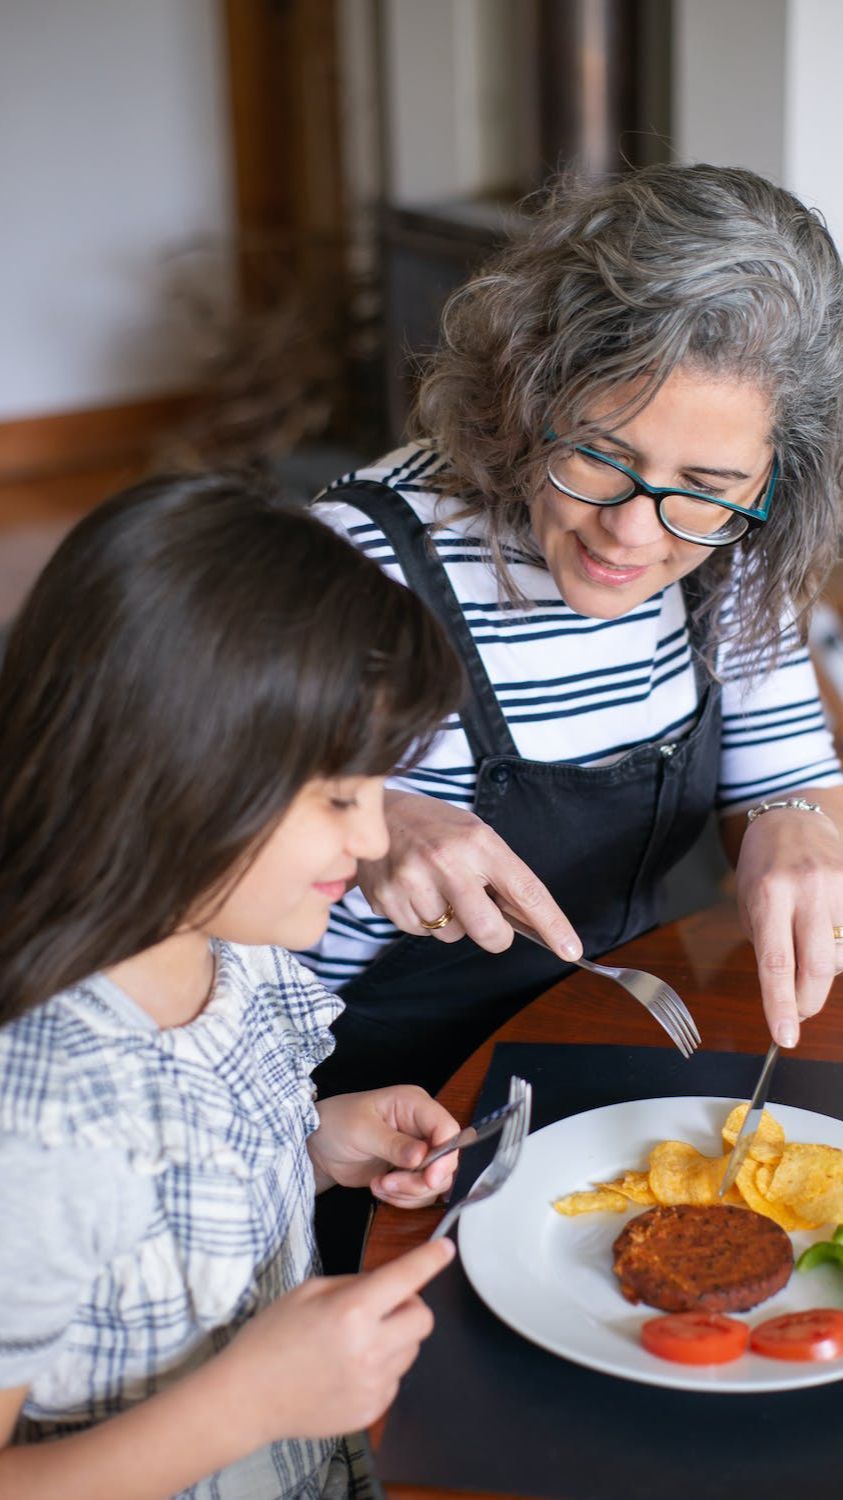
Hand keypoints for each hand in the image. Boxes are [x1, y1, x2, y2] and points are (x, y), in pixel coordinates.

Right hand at [220, 1239, 454, 1444]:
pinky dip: (381, 1368)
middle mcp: (369, 1349)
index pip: (406, 1278)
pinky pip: (394, 1379)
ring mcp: (373, 1384)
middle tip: (381, 1306)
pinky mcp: (370, 1410)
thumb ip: (354, 1284)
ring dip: (395, 1338)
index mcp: (352, 1311)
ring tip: (355, 1343)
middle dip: (409, 1305)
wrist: (247, 1399)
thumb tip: (388, 1283)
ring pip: (411, 1349)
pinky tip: (347, 1369)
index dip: (430, 1259)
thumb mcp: (308, 1291)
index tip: (446, 1249)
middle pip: (423, 1318)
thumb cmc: (270, 1338)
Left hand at [308, 1086, 460, 1204]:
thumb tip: (421, 1156)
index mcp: (414, 1105)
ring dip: (408, 1191)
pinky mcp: (408, 1171)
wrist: (318, 1147)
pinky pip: (420, 1192)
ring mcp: (416, 1151)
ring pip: (435, 1181)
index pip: (446, 1128)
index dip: (445, 1154)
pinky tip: (379, 1188)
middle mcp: (421, 1127)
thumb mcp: (362, 1130)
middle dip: (420, 1179)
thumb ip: (394, 1144)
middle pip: (446, 1160)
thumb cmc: (336, 1124)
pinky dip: (402, 1197)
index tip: (430, 1177)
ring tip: (380, 1185)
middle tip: (392, 1183)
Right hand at [357, 790, 580, 959]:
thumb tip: (528, 920)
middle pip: (488, 931)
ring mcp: (412, 882)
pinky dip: (422, 919)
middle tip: (488, 921)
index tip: (570, 949)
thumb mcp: (475, 835)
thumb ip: (500, 874)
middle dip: (495, 935)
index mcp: (478, 843)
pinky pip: (419, 932)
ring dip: (451, 922)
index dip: (551, 924)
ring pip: (451, 935)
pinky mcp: (387, 899)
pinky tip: (415, 891)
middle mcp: (446, 862)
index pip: (525, 891)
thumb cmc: (434, 826)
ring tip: (436, 888)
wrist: (375, 812)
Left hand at [733, 794, 842, 1046]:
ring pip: (841, 958)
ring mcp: (839, 885)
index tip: (785, 1036)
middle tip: (797, 1009)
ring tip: (809, 948)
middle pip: (818, 968)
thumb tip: (787, 998)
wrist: (793, 820)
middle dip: (807, 1000)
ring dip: (824, 971)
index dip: (781, 1006)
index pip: (776, 963)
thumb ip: (769, 948)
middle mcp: (807, 889)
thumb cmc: (764, 868)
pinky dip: (842, 950)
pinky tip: (827, 938)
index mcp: (769, 895)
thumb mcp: (749, 904)